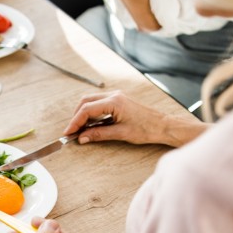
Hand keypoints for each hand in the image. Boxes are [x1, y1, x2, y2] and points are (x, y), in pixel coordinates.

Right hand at [65, 91, 205, 147]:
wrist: (163, 125)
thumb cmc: (146, 129)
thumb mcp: (120, 134)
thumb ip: (99, 134)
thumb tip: (82, 137)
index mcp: (114, 102)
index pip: (87, 109)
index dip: (75, 121)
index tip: (68, 132)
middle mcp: (114, 95)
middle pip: (86, 101)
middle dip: (77, 116)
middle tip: (72, 131)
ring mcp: (116, 96)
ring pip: (91, 101)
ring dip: (83, 114)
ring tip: (80, 129)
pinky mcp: (118, 101)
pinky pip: (99, 103)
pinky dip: (92, 113)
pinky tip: (91, 125)